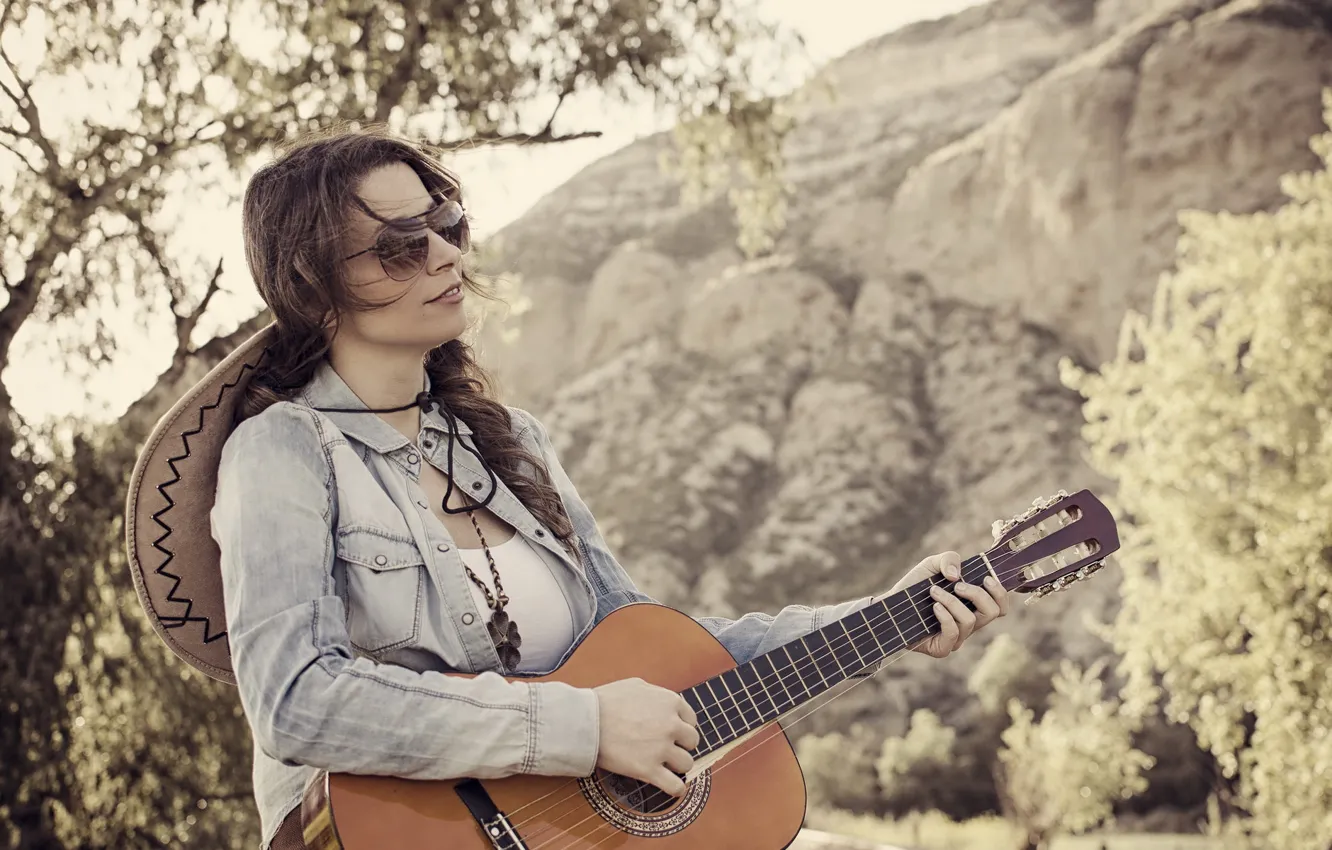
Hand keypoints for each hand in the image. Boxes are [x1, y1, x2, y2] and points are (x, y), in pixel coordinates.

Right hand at [593, 678, 699, 796]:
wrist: (583, 721)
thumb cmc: (605, 702)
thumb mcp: (636, 685)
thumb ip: (656, 694)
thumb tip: (665, 704)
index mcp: (670, 702)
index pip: (691, 720)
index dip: (681, 728)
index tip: (672, 734)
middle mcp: (671, 724)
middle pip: (691, 742)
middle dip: (680, 745)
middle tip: (665, 748)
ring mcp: (661, 748)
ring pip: (686, 764)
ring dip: (677, 766)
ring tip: (663, 765)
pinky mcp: (648, 770)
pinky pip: (675, 786)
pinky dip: (675, 789)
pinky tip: (669, 786)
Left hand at [883, 551, 1007, 658]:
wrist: (889, 606)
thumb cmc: (913, 587)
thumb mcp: (931, 565)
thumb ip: (948, 559)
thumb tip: (956, 576)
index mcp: (972, 605)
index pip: (1000, 605)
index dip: (1000, 593)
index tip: (986, 578)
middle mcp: (969, 622)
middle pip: (994, 613)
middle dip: (978, 595)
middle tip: (958, 586)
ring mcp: (957, 637)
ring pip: (971, 620)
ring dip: (952, 601)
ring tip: (933, 592)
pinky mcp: (942, 648)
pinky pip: (954, 633)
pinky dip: (945, 616)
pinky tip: (934, 606)